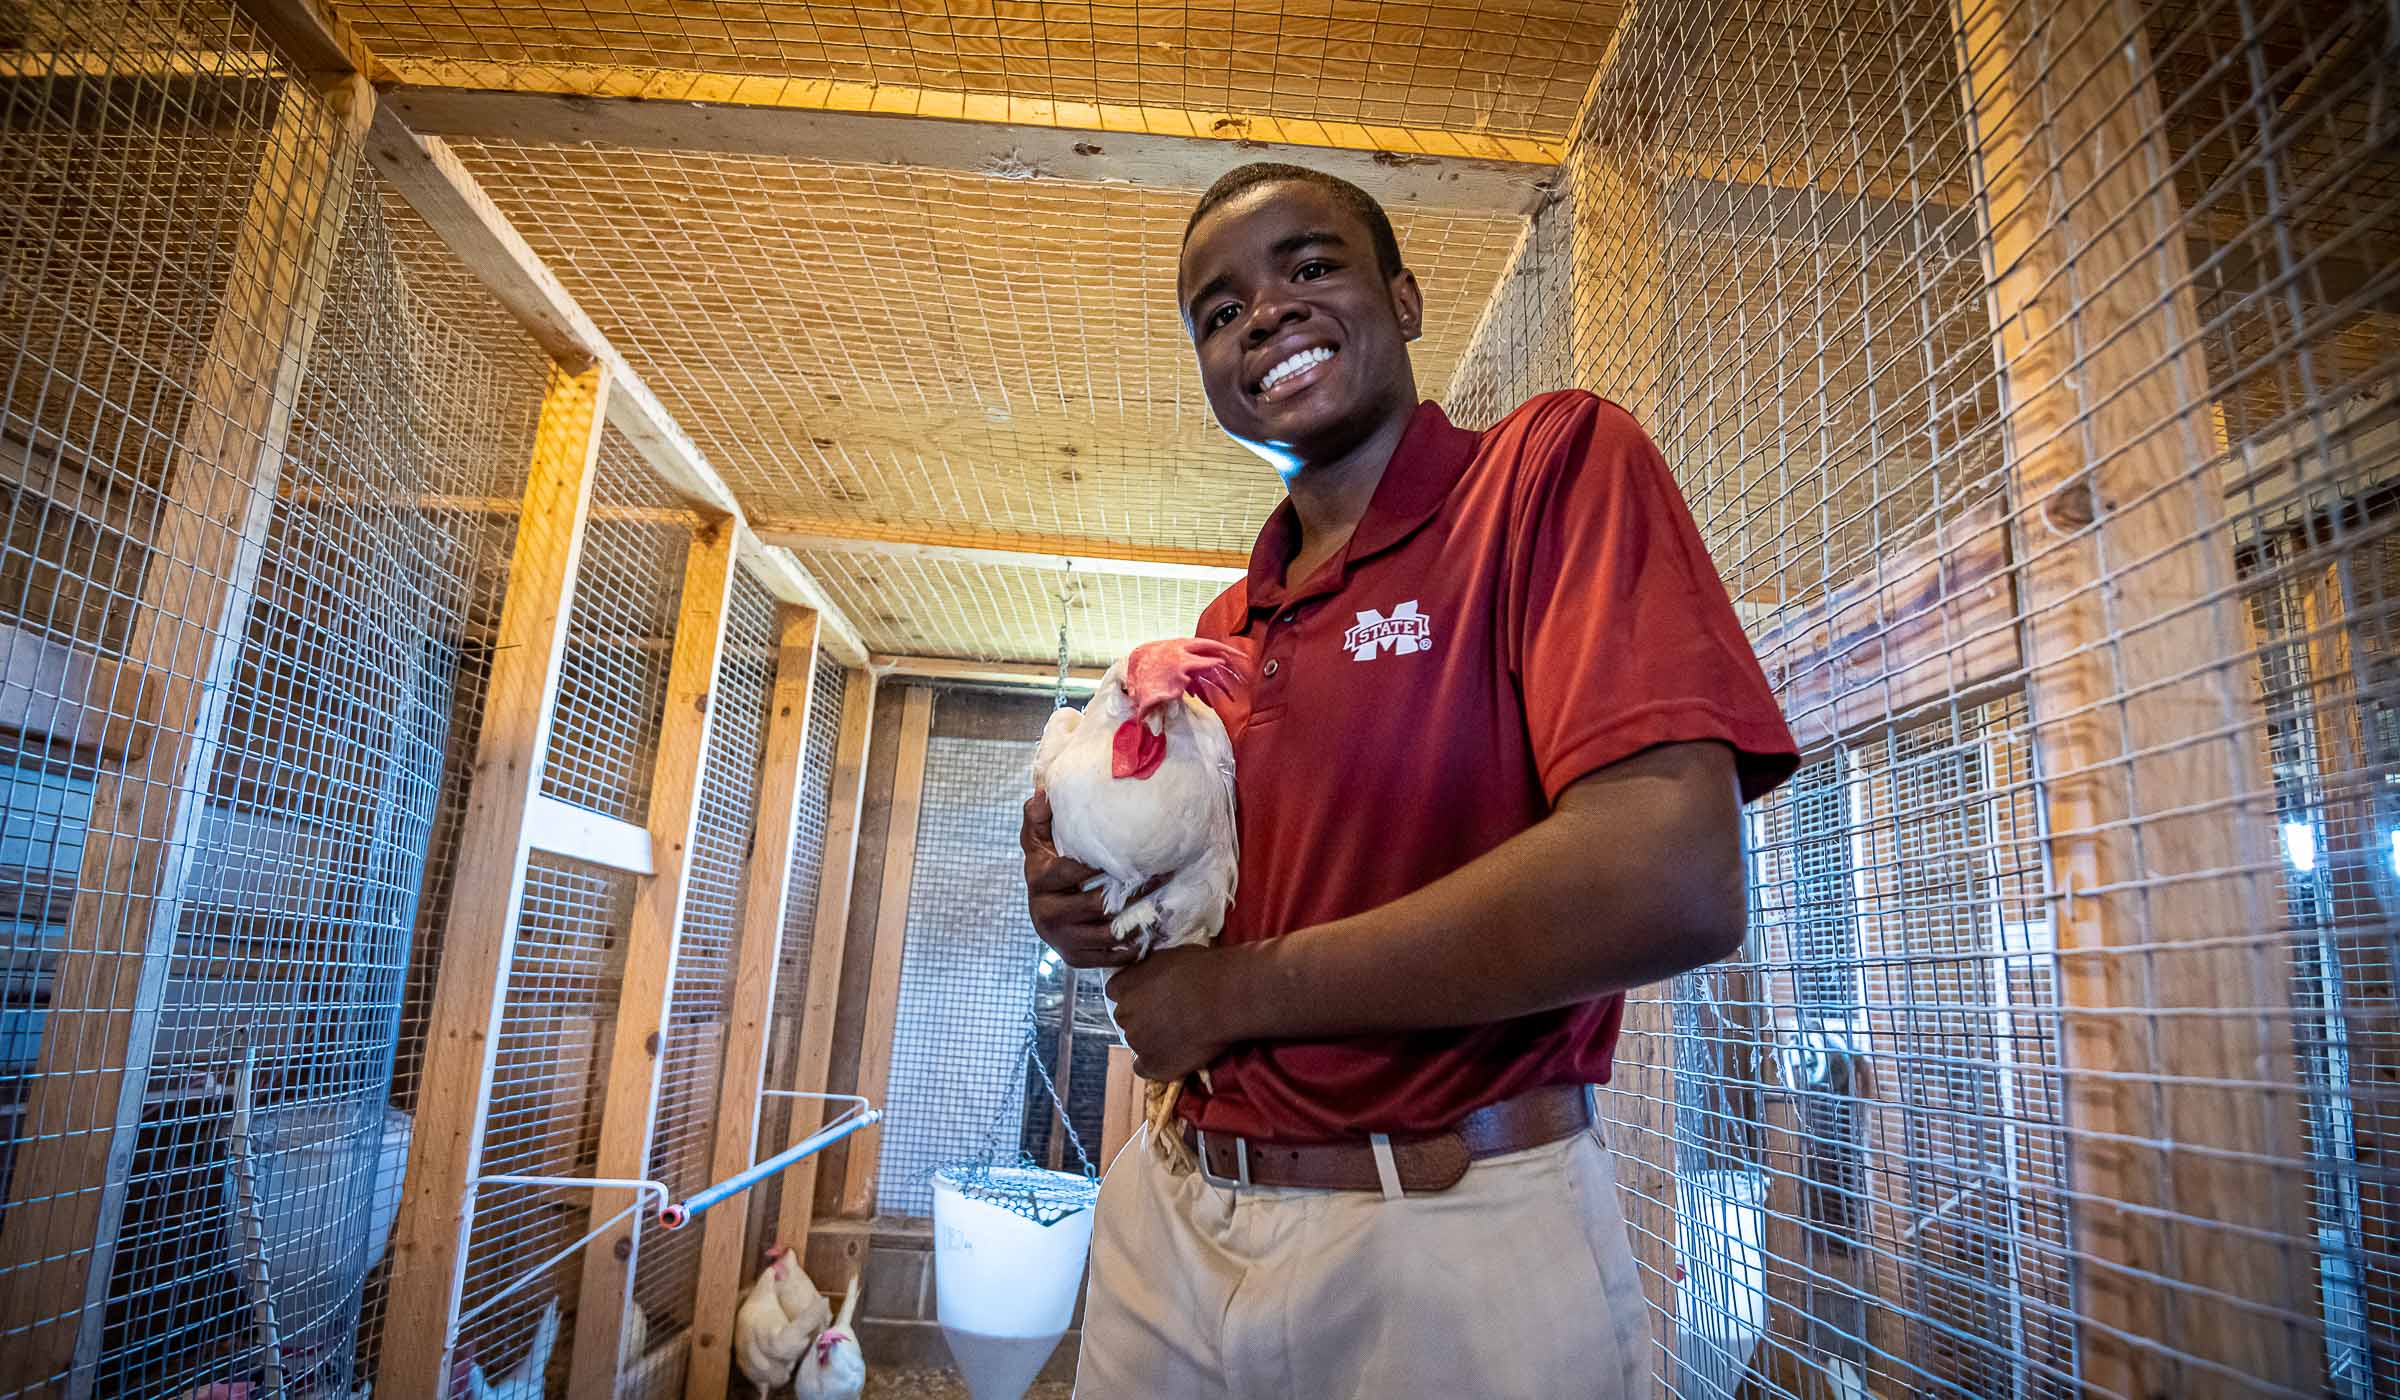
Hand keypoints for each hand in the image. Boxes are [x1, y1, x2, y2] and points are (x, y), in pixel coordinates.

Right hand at [1021, 790, 1161, 968]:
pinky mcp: (1074, 958)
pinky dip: (1132, 946)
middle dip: (1133, 890)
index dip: (1100, 863)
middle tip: (1163, 875)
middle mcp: (1046, 913)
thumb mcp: (1038, 842)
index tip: (1132, 852)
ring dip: (1139, 919)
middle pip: (1097, 904)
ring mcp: (1061, 939)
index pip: (1071, 871)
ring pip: (1108, 932)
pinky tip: (1152, 931)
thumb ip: (1038, 818)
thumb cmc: (1047, 868)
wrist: (1044, 912)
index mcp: (1038, 880)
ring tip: (1164, 903)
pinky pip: (1109, 957)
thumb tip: (1043, 793)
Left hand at [1106, 945, 1235, 1082]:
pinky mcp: (1154, 1064)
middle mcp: (1124, 1013)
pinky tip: (1174, 1057)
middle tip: (1170, 1015)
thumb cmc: (1204, 970)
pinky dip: (1158, 1065)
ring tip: (1183, 1034)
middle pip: (1126, 1018)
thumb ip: (1151, 971)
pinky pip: (1146, 1069)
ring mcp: (1137, 1041)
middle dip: (1143, 1017)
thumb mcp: (1168, 956)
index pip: (1115, 991)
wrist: (1224, 997)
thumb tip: (1155, 978)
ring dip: (1153, 1040)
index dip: (1134, 994)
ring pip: (1138, 1042)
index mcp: (1124, 985)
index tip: (1151, 995)